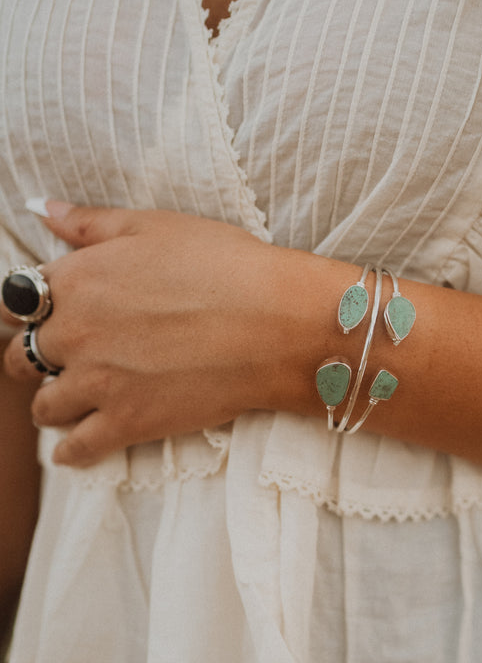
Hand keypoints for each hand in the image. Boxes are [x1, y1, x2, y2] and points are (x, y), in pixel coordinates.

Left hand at [2, 204, 318, 465]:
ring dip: (52, 405)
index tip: (44, 319)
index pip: (22, 301)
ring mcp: (98, 383)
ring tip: (70, 404)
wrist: (276, 323)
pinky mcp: (127, 423)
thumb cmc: (226, 266)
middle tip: (60, 363)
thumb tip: (45, 211)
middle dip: (36, 360)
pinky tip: (74, 450)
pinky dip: (70, 451)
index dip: (32, 312)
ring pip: (44, 406)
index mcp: (77, 279)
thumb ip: (92, 224)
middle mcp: (75, 333)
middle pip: (22, 358)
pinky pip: (76, 448)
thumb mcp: (155, 226)